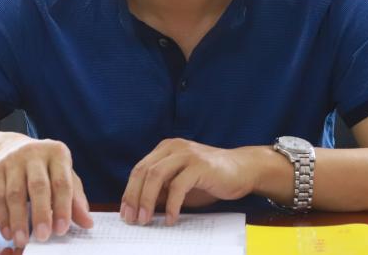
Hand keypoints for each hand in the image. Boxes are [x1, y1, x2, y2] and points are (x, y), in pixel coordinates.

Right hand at [0, 137, 93, 245]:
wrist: (12, 149)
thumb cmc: (45, 168)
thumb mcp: (64, 176)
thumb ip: (75, 199)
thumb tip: (88, 223)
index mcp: (57, 153)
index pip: (62, 182)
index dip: (63, 207)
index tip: (61, 229)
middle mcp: (34, 153)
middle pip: (38, 186)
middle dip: (41, 213)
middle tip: (43, 237)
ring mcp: (13, 160)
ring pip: (15, 193)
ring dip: (18, 220)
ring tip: (22, 240)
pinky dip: (2, 217)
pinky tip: (8, 232)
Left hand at [121, 139, 260, 225]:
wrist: (242, 170)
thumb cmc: (209, 179)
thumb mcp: (180, 185)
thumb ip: (162, 191)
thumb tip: (139, 209)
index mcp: (166, 149)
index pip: (139, 169)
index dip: (129, 192)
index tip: (125, 213)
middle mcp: (174, 147)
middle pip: (144, 171)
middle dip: (134, 197)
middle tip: (132, 219)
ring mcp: (187, 154)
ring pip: (156, 175)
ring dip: (147, 200)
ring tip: (146, 220)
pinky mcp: (200, 165)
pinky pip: (178, 186)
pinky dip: (171, 205)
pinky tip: (171, 218)